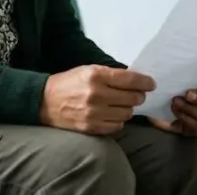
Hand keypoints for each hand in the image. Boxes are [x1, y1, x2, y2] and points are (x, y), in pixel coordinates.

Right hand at [40, 65, 155, 134]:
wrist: (44, 102)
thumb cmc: (69, 82)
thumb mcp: (88, 69)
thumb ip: (111, 74)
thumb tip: (135, 79)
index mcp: (96, 75)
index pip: (130, 79)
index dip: (145, 82)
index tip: (151, 83)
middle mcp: (96, 94)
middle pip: (132, 98)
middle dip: (139, 95)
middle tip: (137, 94)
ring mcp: (94, 113)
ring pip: (127, 113)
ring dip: (128, 108)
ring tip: (121, 104)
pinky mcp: (91, 127)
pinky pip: (117, 126)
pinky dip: (118, 120)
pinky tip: (112, 114)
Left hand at [148, 77, 196, 136]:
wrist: (157, 105)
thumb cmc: (170, 86)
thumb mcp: (174, 77)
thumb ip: (180, 72)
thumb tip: (170, 67)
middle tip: (188, 94)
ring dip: (190, 108)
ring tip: (176, 102)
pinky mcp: (196, 128)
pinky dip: (185, 119)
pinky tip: (175, 111)